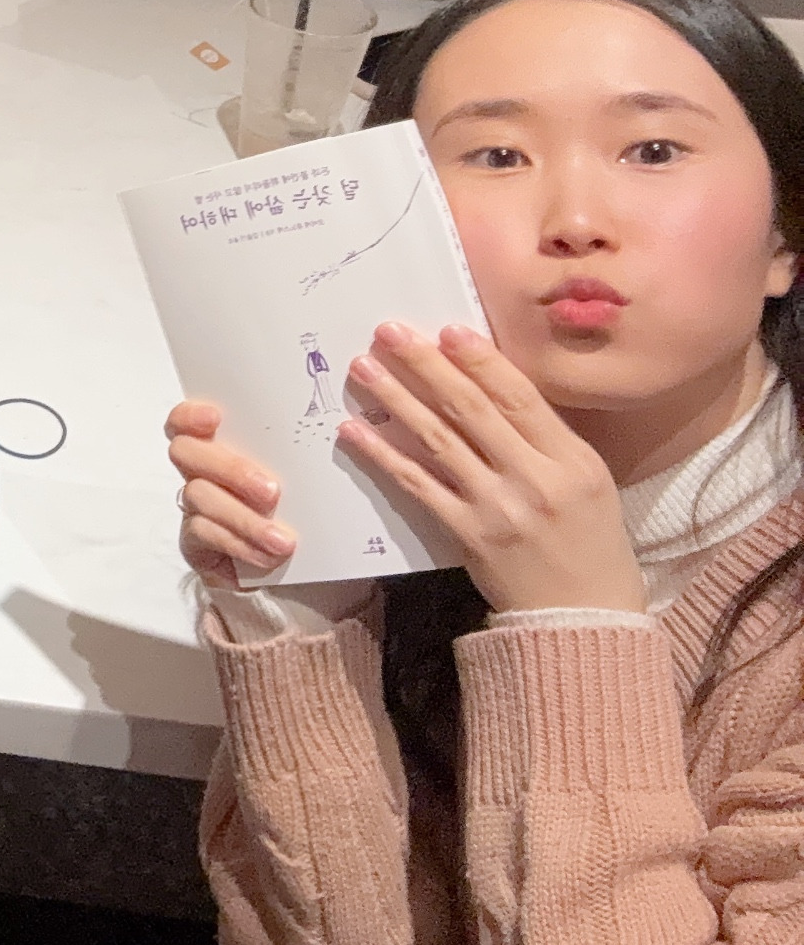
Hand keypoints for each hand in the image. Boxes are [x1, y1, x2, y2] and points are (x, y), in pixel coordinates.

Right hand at [164, 398, 295, 587]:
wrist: (304, 575)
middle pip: (185, 451)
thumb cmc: (307, 515)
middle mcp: (201, 471)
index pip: (186, 419)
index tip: (216, 417)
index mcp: (224, 446)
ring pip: (197, 495)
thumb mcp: (310, 481)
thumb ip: (313, 454)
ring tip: (283, 541)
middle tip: (272, 493)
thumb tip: (339, 429)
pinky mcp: (194, 543)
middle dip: (229, 469)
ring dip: (243, 517)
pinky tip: (268, 556)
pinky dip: (238, 543)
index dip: (190, 414)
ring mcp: (195, 507)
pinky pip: (202, 534)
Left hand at [336, 323, 645, 614]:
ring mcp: (497, 507)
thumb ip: (544, 437)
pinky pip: (417, 485)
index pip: (519, 398)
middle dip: (427, 366)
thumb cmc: (589, 541)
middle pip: (472, 410)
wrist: (583, 616)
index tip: (445, 329)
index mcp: (572, 460)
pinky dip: (383, 455)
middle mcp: (535, 479)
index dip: (480, 361)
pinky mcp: (466, 534)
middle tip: (389, 332)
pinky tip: (355, 431)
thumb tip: (489, 383)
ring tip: (364, 368)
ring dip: (396, 400)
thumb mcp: (587, 481)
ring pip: (438, 440)